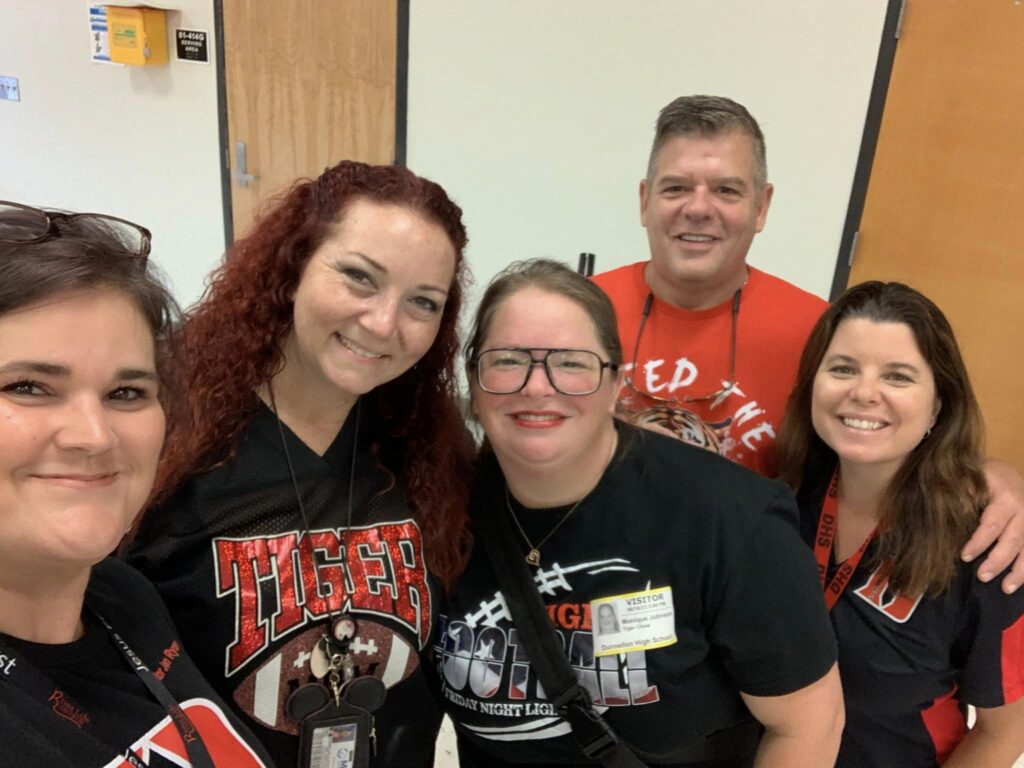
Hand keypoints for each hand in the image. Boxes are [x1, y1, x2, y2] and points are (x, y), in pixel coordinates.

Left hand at [962, 459, 1023, 592]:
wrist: (1002, 472)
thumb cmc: (980, 477)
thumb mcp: (969, 479)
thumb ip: (962, 496)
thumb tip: (955, 516)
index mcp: (1006, 498)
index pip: (992, 524)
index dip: (979, 542)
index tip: (965, 556)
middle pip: (1013, 540)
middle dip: (998, 561)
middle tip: (982, 576)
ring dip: (1019, 571)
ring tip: (1006, 588)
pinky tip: (1019, 582)